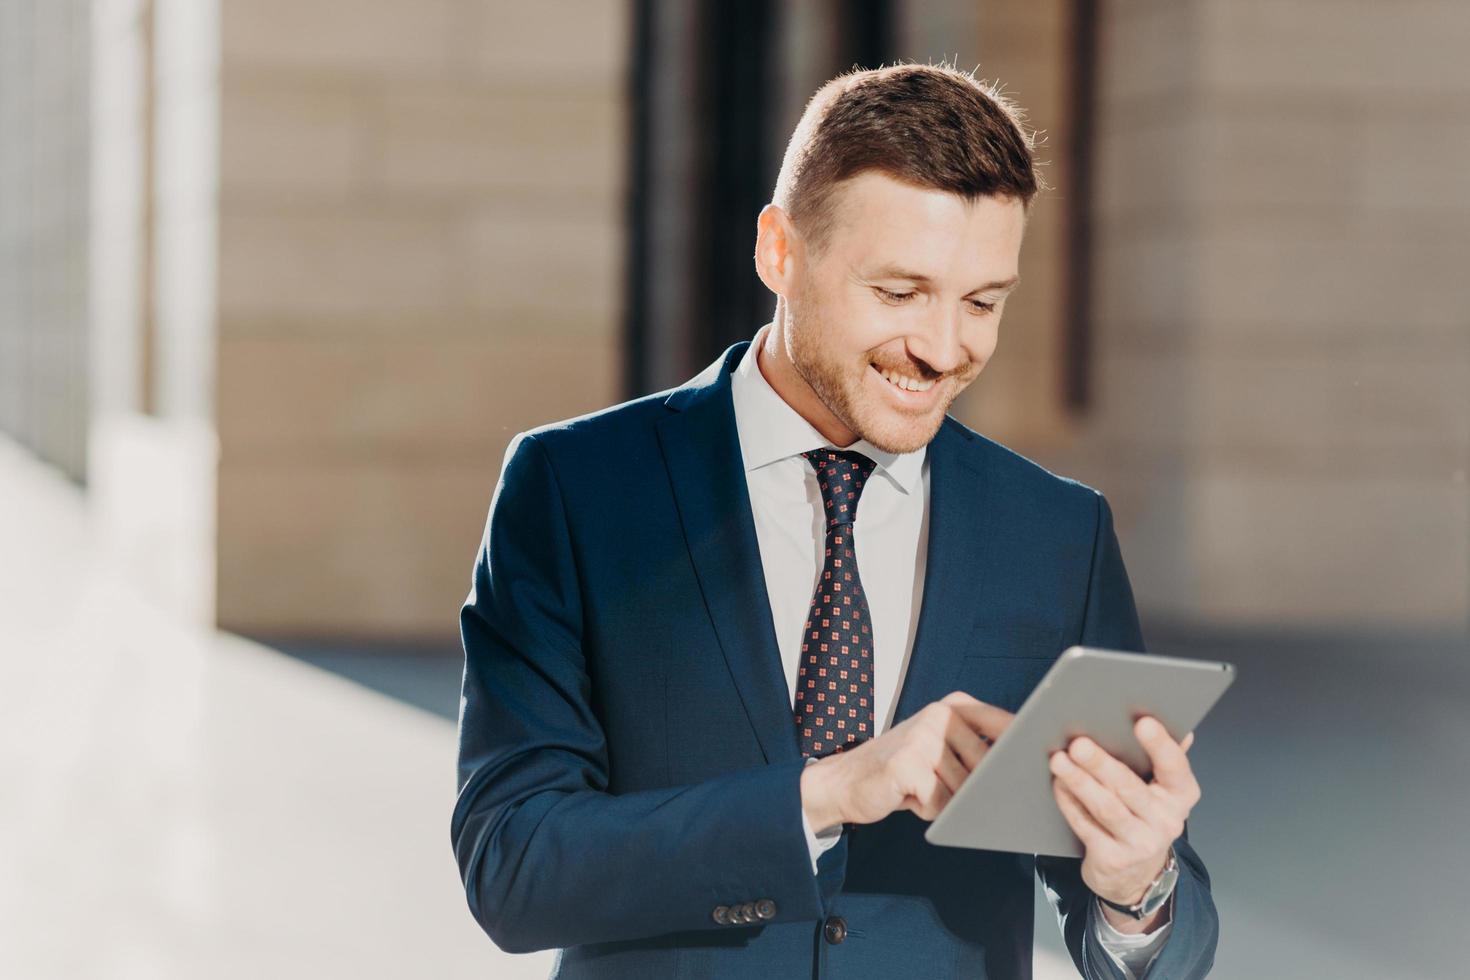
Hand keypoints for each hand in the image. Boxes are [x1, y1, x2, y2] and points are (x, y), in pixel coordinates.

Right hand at [800, 691, 1013, 830]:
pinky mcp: (908, 763)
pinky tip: (906, 795)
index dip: (1023, 748)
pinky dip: (926, 810)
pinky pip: (940, 804)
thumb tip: (1023, 772)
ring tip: (918, 787)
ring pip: (964, 791)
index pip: (1006, 726)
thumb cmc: (903, 770)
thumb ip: (980, 750)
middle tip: (938, 783)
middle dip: (971, 790)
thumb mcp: (944, 748)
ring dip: (945, 801)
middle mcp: (940, 714)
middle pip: (987, 768)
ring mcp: (922, 737)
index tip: (1042, 759)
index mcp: (955, 706)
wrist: (846, 781)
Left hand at [1048, 716, 1199, 908]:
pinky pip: (1087, 826)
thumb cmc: (1144, 816)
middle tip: (1079, 743)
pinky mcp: (1114, 859)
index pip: (1175, 768)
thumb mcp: (1162, 790)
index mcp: (1181, 796)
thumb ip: (1166, 759)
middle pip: (1129, 787)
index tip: (1143, 722)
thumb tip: (1182, 729)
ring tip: (1059, 760)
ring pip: (1106, 807)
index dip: (1161, 745)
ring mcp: (1140, 843)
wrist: (1136, 875)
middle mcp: (1166, 821)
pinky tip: (1058, 784)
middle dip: (1101, 763)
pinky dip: (1070, 803)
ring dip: (1079, 782)